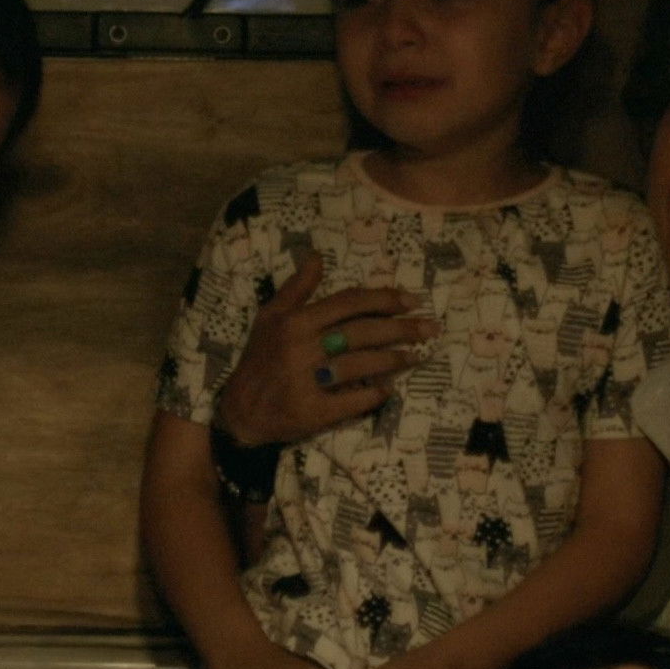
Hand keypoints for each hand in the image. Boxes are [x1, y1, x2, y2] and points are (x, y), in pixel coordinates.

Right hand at [212, 251, 434, 447]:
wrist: (240, 411)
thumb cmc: (259, 360)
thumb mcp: (270, 317)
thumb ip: (297, 288)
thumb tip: (316, 256)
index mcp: (295, 322)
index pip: (349, 303)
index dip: (384, 299)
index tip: (412, 301)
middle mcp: (301, 348)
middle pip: (361, 332)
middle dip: (401, 329)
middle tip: (430, 328)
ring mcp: (307, 381)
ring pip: (360, 365)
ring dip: (393, 360)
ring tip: (416, 356)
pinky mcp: (312, 412)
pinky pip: (352, 400)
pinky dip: (373, 395)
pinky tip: (388, 390)